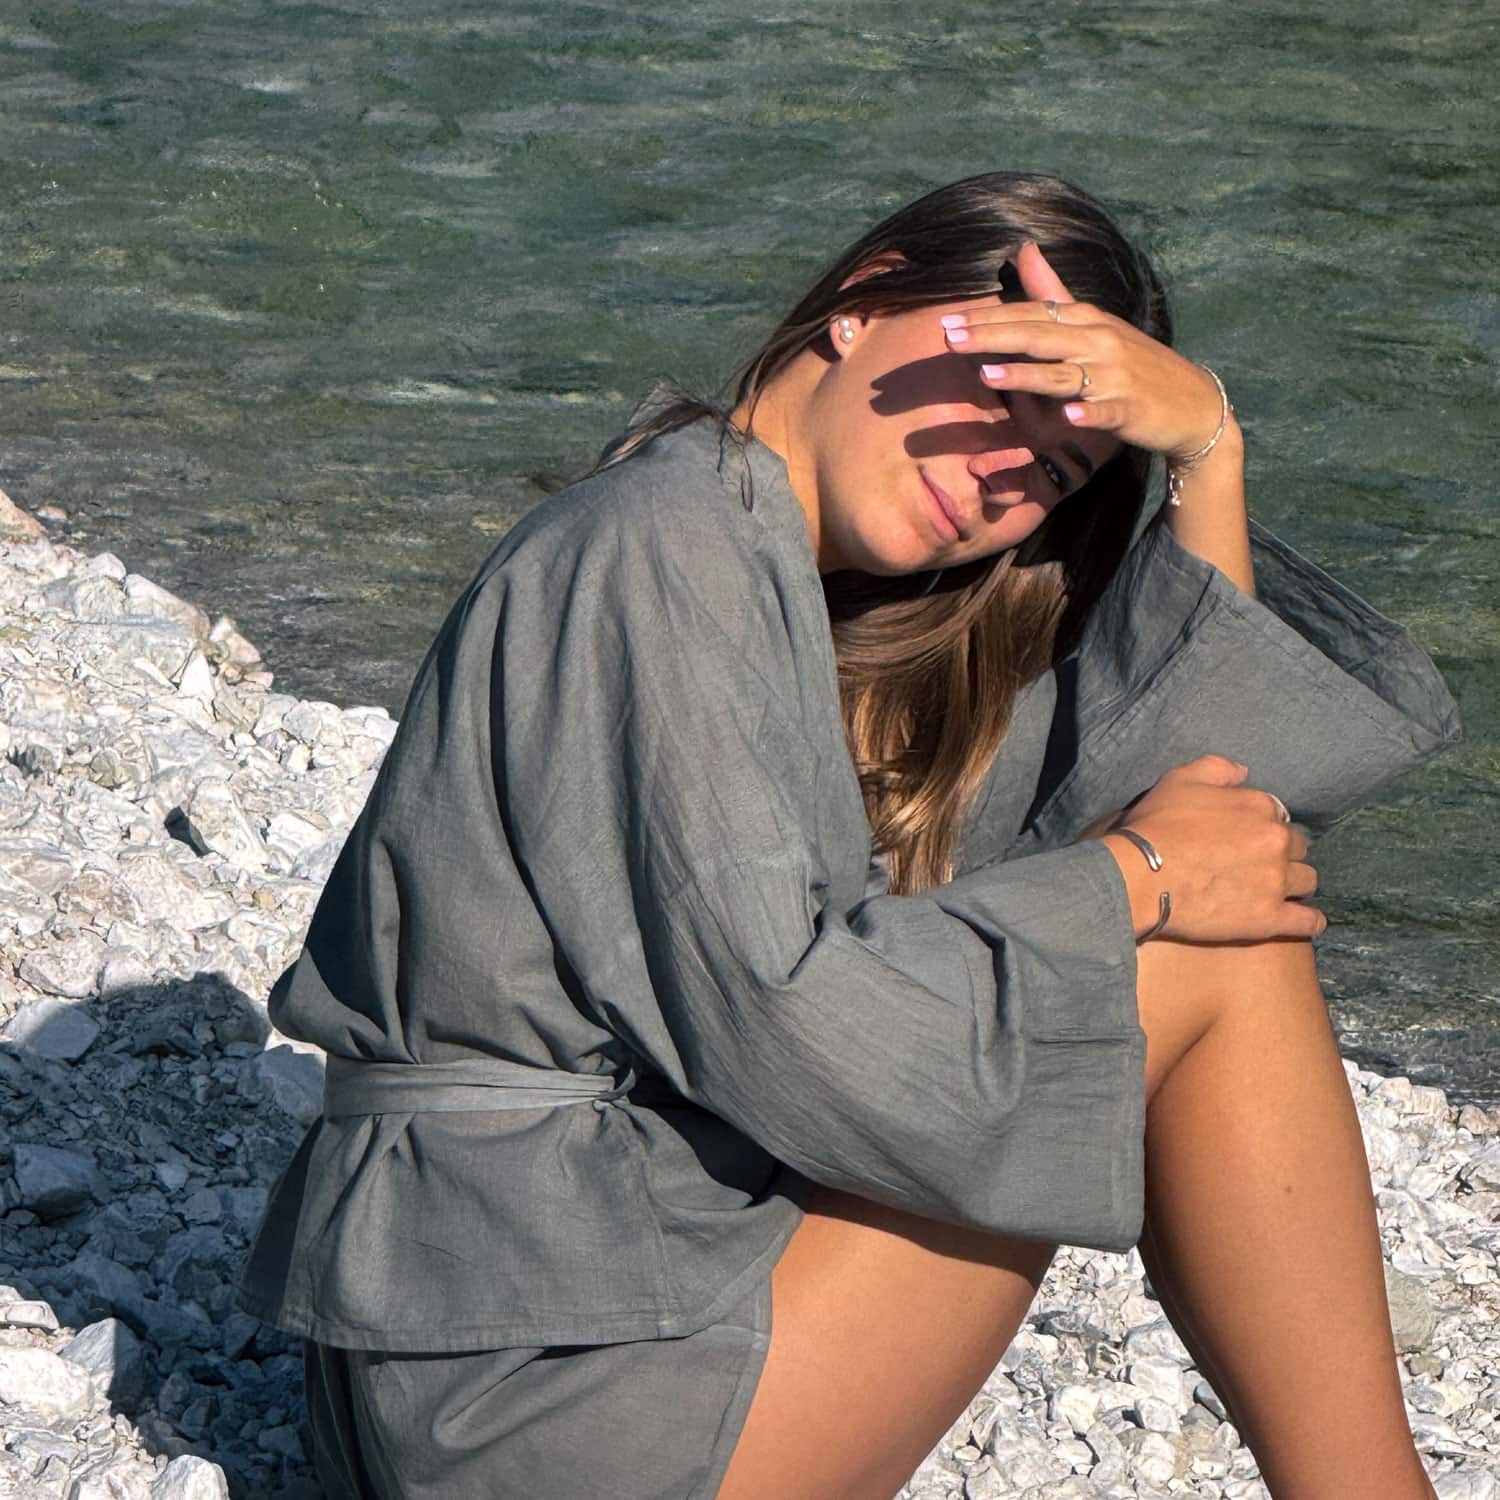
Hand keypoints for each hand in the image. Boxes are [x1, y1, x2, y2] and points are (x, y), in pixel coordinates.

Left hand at [938, 241, 1229, 461]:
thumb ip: (1053, 292)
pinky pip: (1106, 411)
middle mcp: (1098, 342)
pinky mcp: (1129, 409)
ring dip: (1027, 375)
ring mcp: (1114, 377)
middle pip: (1038, 337)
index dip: (987, 318)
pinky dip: (1089, 413)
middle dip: (992, 336)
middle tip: (948, 339)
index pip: (1030, 314)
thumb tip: (1023, 250)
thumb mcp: (1093, 323)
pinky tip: (1069, 418)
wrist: (1191, 403)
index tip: (945, 322)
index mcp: (1085, 321)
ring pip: (1064, 375)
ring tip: (988, 375)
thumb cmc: (1134, 364)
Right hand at [1083, 753, 1325, 942]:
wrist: (1140, 876)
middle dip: (1282, 854)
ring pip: (1307, 881)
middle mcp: (1276, 841)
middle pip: (1297, 848)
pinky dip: (1310, 921)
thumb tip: (1243, 772)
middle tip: (1259, 865)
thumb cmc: (1156, 827)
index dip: (1261, 827)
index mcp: (1259, 807)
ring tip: (1279, 892)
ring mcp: (1276, 881)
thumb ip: (1216, 768)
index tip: (1246, 838)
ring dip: (1295, 884)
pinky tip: (1306, 921)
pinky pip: (1308, 921)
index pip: (1277, 816)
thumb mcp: (1179, 781)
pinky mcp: (1270, 918)